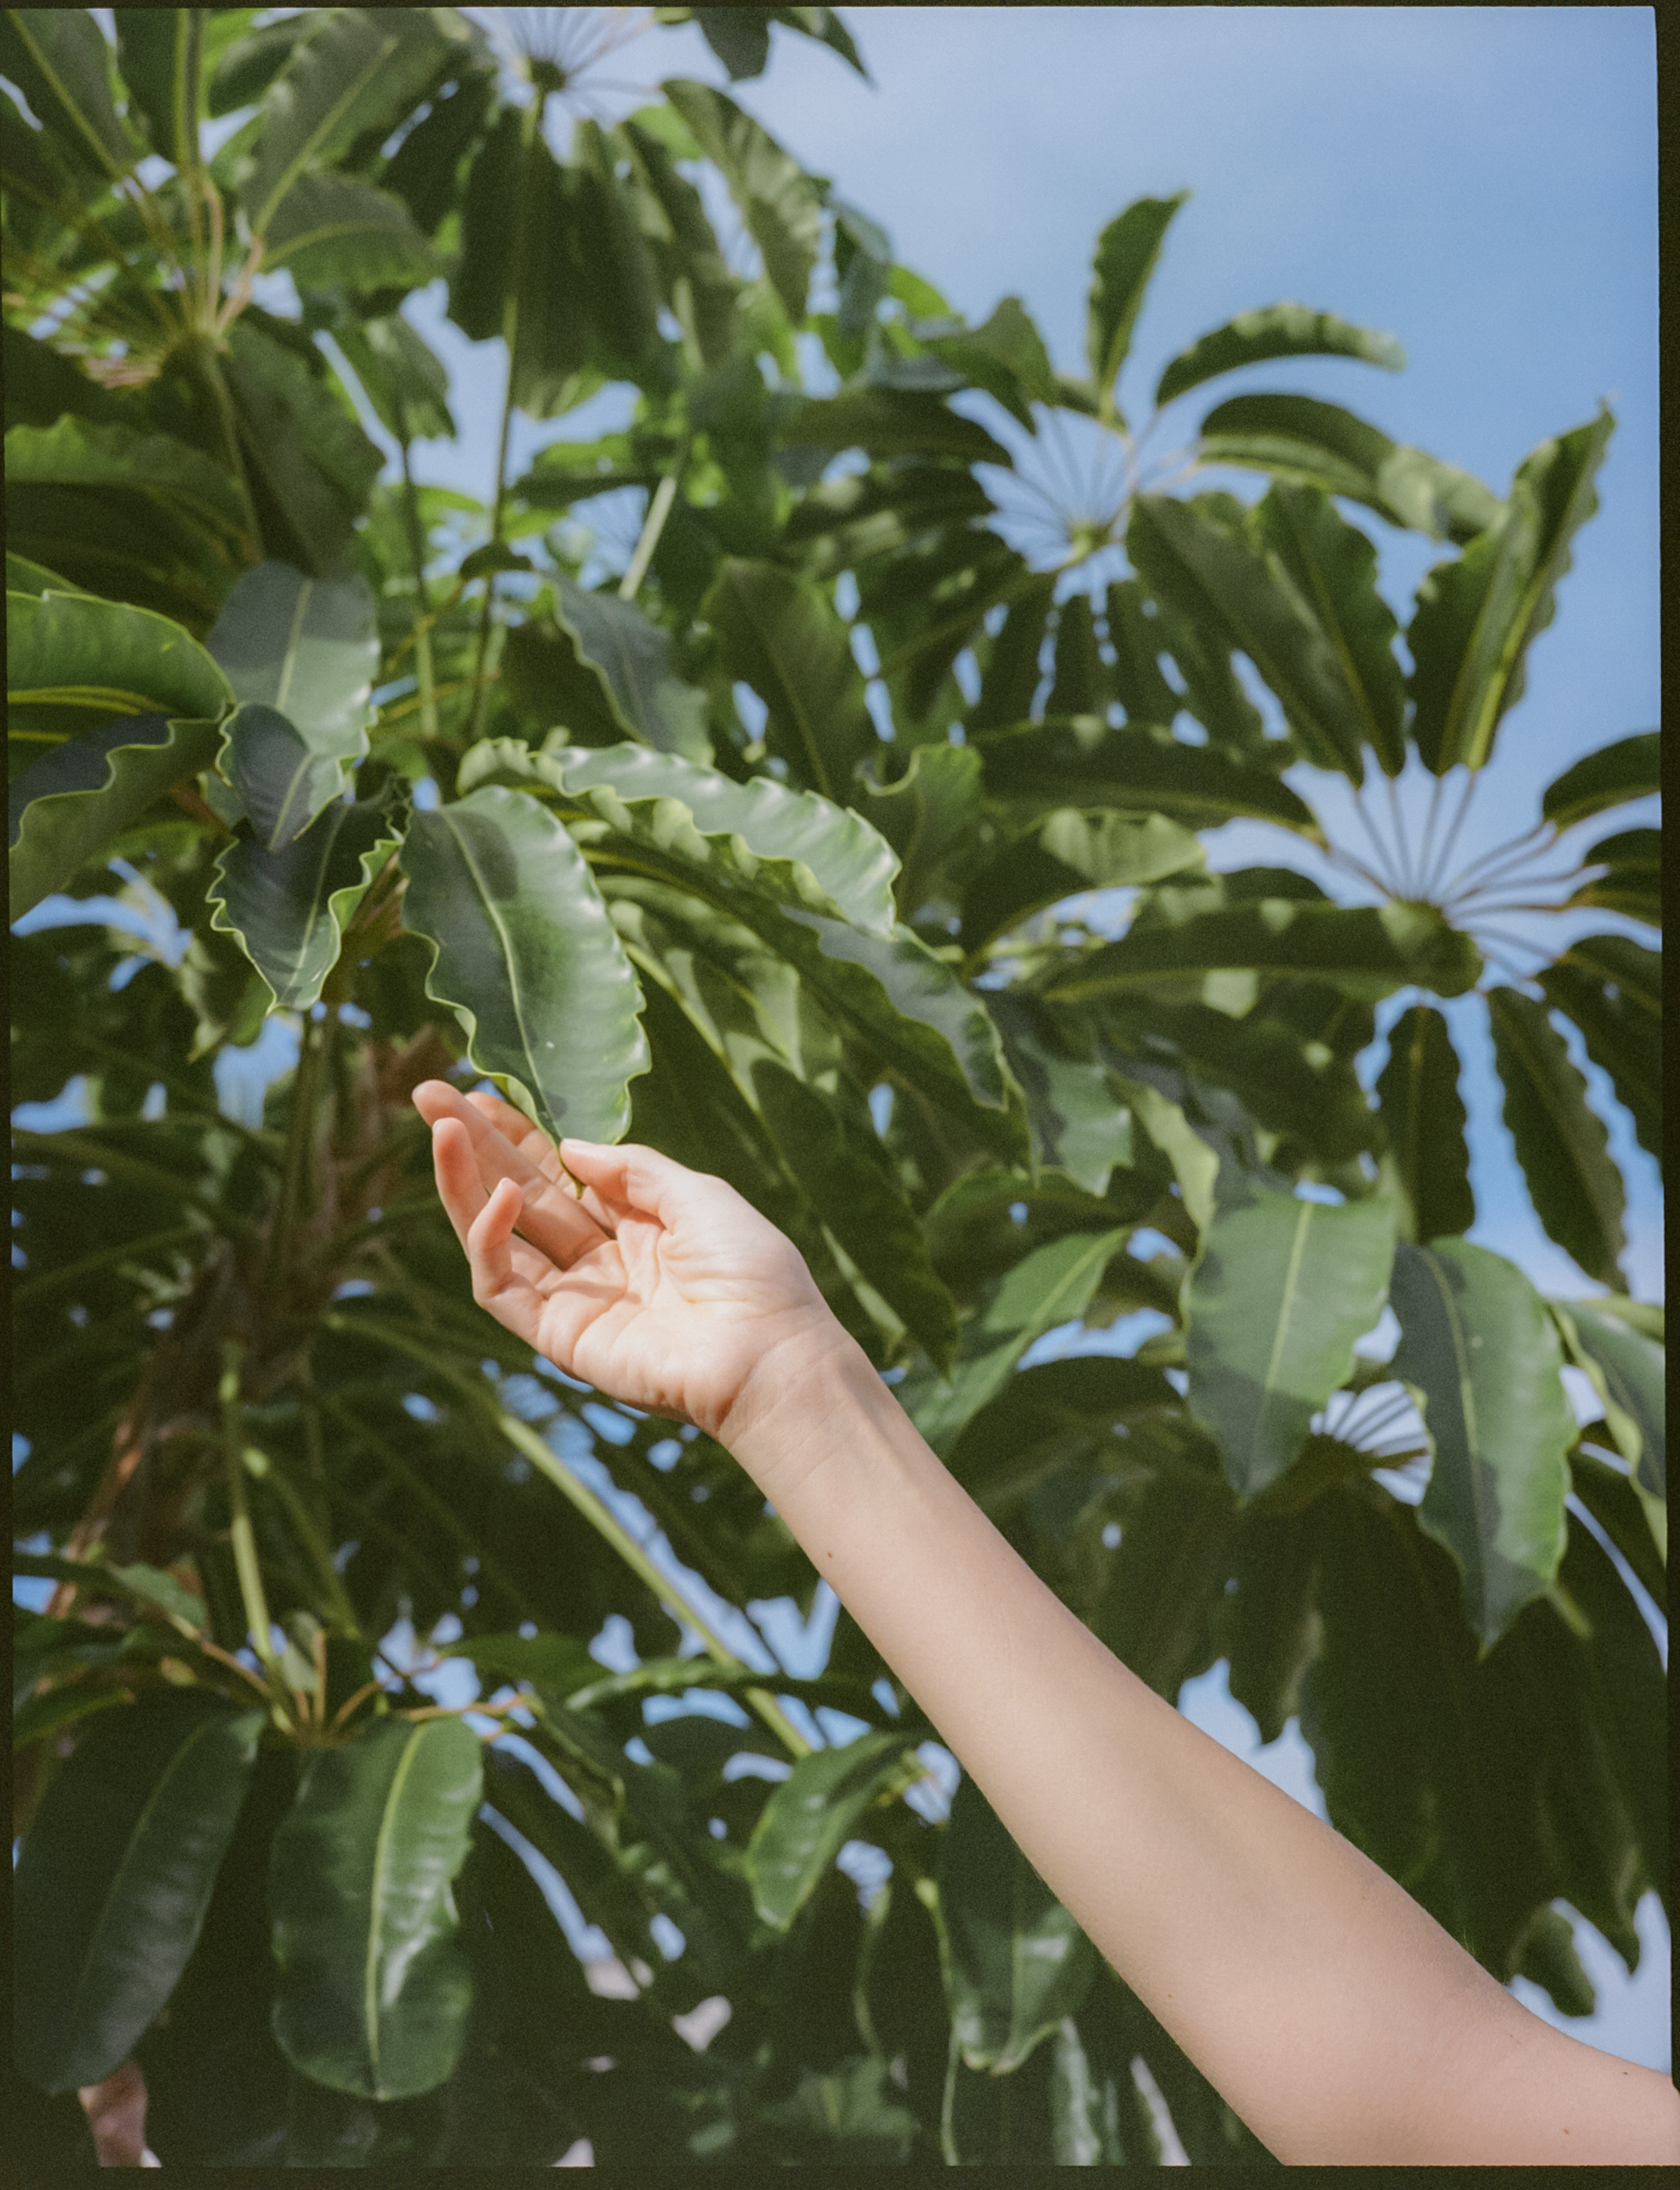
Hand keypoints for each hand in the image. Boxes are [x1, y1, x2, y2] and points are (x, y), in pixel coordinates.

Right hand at [411, 1080, 842, 1443]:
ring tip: (443, 1130)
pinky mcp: (557, 1336)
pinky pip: (503, 1286)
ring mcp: (574, 1299)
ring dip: (463, 1183)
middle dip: (473, 1146)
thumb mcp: (698, 1196)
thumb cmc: (752, 1273)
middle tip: (427, 1094)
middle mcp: (598, 1260)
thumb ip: (633, 1169)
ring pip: (496, 1237)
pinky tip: (501, 1194)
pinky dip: (491, 1239)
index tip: (481, 1094)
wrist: (768, 1353)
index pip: (558, 1173)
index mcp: (635, 1224)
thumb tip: (570, 1147)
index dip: (518, 1135)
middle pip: (519, 1194)